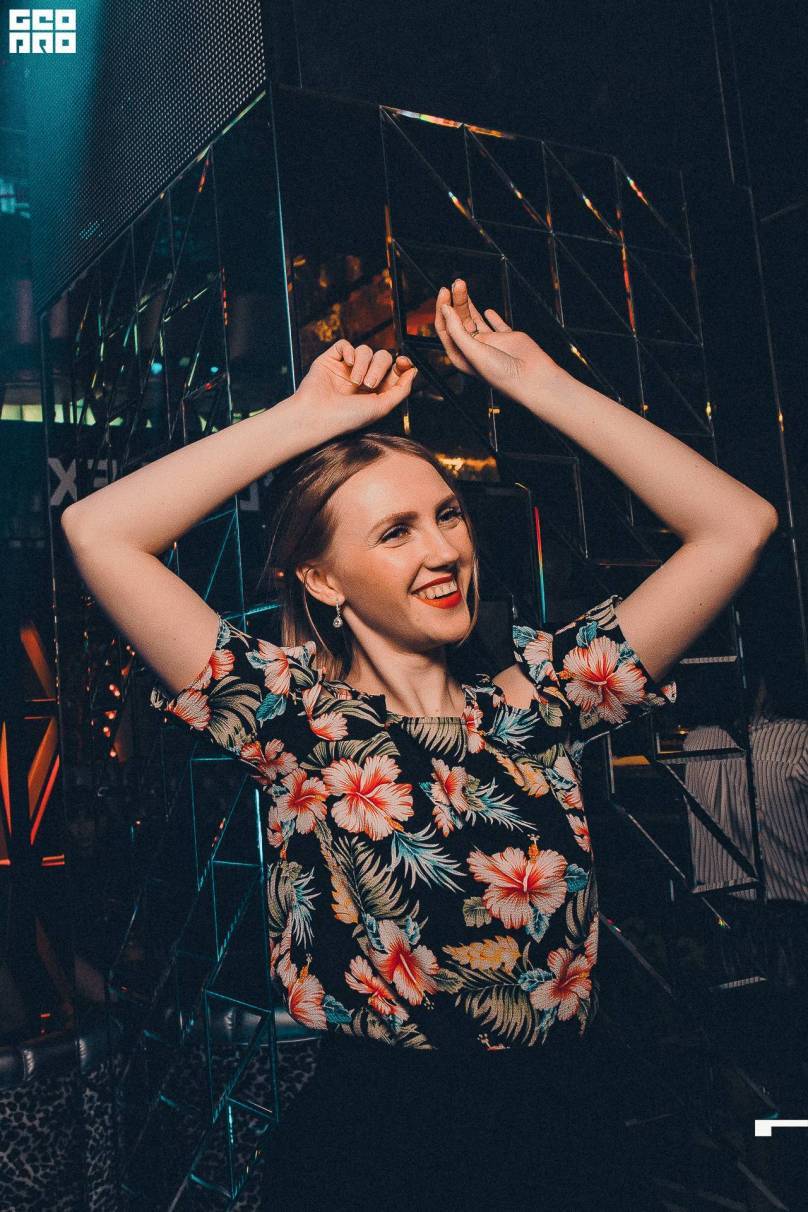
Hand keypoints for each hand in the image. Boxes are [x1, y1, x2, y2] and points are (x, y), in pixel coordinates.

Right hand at [291, 341, 418, 437]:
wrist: (318, 417)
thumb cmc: (347, 418)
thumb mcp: (382, 407)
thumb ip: (401, 390)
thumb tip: (414, 372)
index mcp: (376, 391)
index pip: (394, 370)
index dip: (402, 364)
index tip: (403, 363)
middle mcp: (362, 378)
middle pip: (382, 357)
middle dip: (379, 368)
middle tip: (369, 383)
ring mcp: (346, 368)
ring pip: (365, 350)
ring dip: (363, 364)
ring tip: (355, 381)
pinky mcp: (331, 359)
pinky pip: (345, 345)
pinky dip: (349, 352)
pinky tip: (346, 365)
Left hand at [434, 280, 566, 402]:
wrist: (530, 377)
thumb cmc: (500, 374)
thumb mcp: (472, 351)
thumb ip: (457, 330)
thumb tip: (446, 309)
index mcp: (461, 356)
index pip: (446, 328)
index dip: (443, 309)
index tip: (444, 292)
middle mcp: (473, 349)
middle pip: (459, 320)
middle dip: (457, 300)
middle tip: (457, 283)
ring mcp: (490, 342)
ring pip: (474, 318)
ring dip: (468, 302)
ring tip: (463, 285)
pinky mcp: (505, 338)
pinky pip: (495, 324)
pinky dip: (491, 316)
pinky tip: (486, 311)